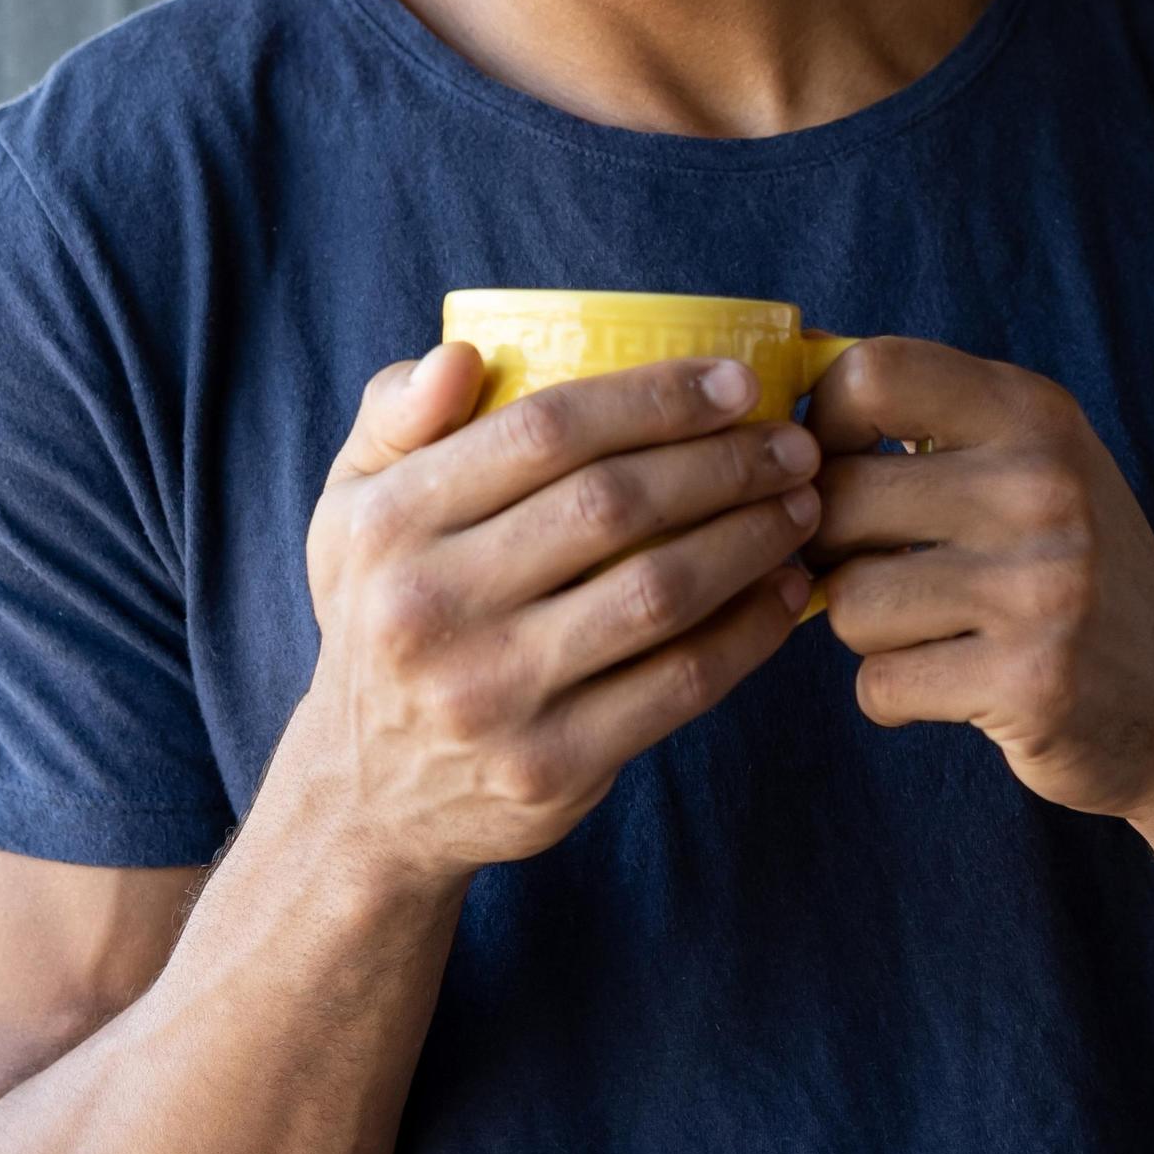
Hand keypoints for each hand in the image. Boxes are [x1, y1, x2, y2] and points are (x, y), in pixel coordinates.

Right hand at [287, 346, 822, 886]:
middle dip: (724, 463)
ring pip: (658, 594)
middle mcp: (431, 609)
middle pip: (612, 505)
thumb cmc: (381, 614)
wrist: (361, 798)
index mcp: (388, 524)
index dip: (654, 397)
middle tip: (793, 444)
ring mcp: (492, 697)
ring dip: (751, 539)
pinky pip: (678, 685)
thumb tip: (463, 355)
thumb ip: (395, 415)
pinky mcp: (549, 770)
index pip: (543, 431)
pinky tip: (785, 592)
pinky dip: (749, 632)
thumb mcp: (349, 508)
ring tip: (804, 507)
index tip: (737, 381)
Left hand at [803, 339, 1153, 818]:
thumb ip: (924, 413)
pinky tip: (951, 684)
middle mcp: (1044, 486)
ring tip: (929, 628)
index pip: (873, 372)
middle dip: (830, 546)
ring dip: (865, 629)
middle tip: (875, 566)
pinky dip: (894, 695)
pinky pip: (880, 685)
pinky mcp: (1034, 682)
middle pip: (838, 496)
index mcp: (1035, 412)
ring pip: (848, 601)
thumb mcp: (1025, 458)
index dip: (822, 423)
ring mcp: (1045, 586)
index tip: (839, 465)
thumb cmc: (1066, 564)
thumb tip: (787, 364)